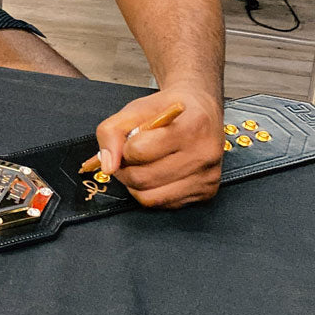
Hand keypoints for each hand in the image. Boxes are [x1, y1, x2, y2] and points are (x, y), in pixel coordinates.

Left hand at [92, 87, 223, 207]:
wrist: (201, 110)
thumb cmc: (167, 110)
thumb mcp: (134, 110)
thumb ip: (111, 132)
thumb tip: (107, 166)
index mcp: (191, 126)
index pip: (140, 150)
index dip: (125, 148)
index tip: (129, 141)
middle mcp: (204, 153)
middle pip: (143, 178)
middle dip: (125, 169)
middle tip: (127, 158)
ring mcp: (208, 176)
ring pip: (151, 197)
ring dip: (135, 184)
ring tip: (138, 167)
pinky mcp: (207, 192)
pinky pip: (164, 204)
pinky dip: (151, 192)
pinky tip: (155, 175)